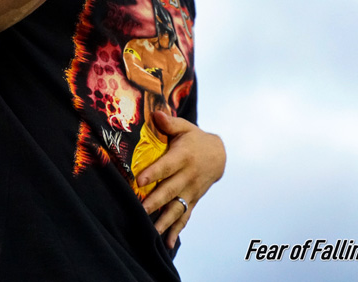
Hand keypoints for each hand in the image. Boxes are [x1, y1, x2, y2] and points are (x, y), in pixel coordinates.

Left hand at [137, 110, 225, 247]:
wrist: (218, 156)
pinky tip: (167, 244)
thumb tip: (156, 114)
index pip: (167, 166)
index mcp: (184, 157)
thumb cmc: (194, 138)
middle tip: (140, 210)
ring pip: (176, 208)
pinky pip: (184, 217)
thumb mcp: (184, 127)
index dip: (154, 173)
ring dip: (163, 221)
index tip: (139, 180)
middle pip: (170, 190)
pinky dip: (176, 231)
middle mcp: (188, 176)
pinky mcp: (192, 200)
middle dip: (155, 201)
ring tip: (150, 233)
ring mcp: (191, 191)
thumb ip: (169, 123)